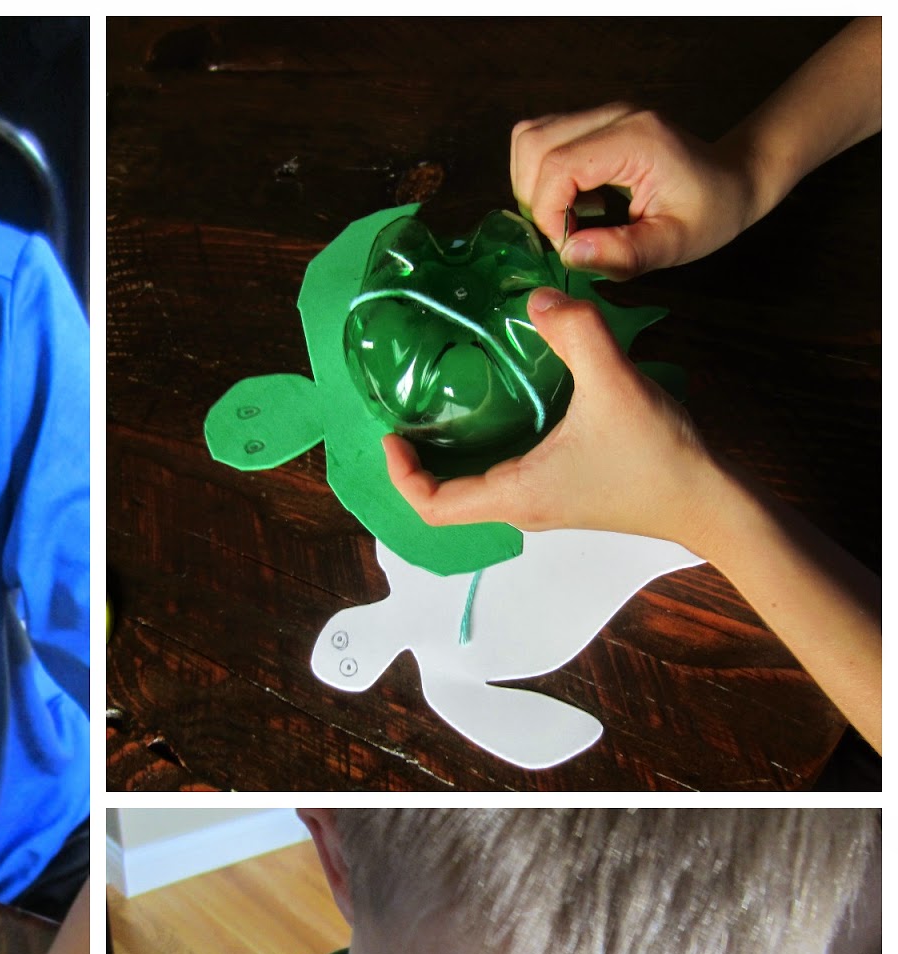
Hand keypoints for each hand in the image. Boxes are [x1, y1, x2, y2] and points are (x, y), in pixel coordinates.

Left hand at [382, 287, 725, 553]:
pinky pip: (501, 483)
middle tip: (408, 417)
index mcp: (514, 494)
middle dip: (417, 465)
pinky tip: (498, 415)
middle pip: (444, 502)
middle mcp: (518, 508)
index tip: (393, 434)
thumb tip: (537, 299)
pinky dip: (482, 457)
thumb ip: (576, 334)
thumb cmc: (657, 455)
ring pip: (472, 494)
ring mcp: (539, 505)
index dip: (402, 475)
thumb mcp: (613, 384)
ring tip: (441, 412)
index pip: (432, 506)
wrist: (705, 499)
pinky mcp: (559, 496)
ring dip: (448, 461)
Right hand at [511, 104, 757, 278]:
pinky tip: (571, 200)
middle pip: (533, 144)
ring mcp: (601, 115)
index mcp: (637, 139)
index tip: (570, 244)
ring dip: (532, 186)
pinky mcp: (592, 123)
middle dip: (535, 199)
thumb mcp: (675, 244)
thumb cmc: (710, 211)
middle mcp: (614, 115)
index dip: (548, 214)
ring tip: (566, 216)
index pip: (557, 165)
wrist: (733, 178)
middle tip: (565, 232)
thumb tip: (569, 253)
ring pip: (529, 139)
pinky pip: (541, 142)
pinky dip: (540, 177)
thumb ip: (624, 253)